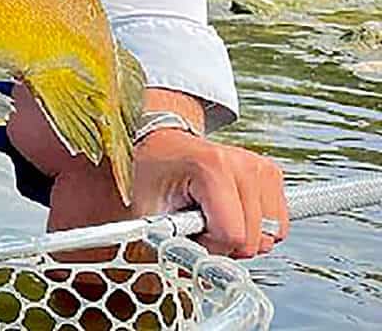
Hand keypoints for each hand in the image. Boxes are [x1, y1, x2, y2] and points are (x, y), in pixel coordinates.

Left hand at [45, 129, 287, 258]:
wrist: (158, 140)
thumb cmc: (147, 173)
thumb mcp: (144, 209)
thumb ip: (160, 245)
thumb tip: (166, 282)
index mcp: (210, 167)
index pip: (232, 236)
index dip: (209, 245)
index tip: (187, 230)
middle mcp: (240, 162)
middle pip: (254, 239)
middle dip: (225, 243)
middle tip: (197, 223)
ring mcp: (257, 165)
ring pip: (271, 234)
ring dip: (242, 235)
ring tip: (210, 214)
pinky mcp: (268, 171)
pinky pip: (278, 222)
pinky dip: (255, 226)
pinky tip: (228, 210)